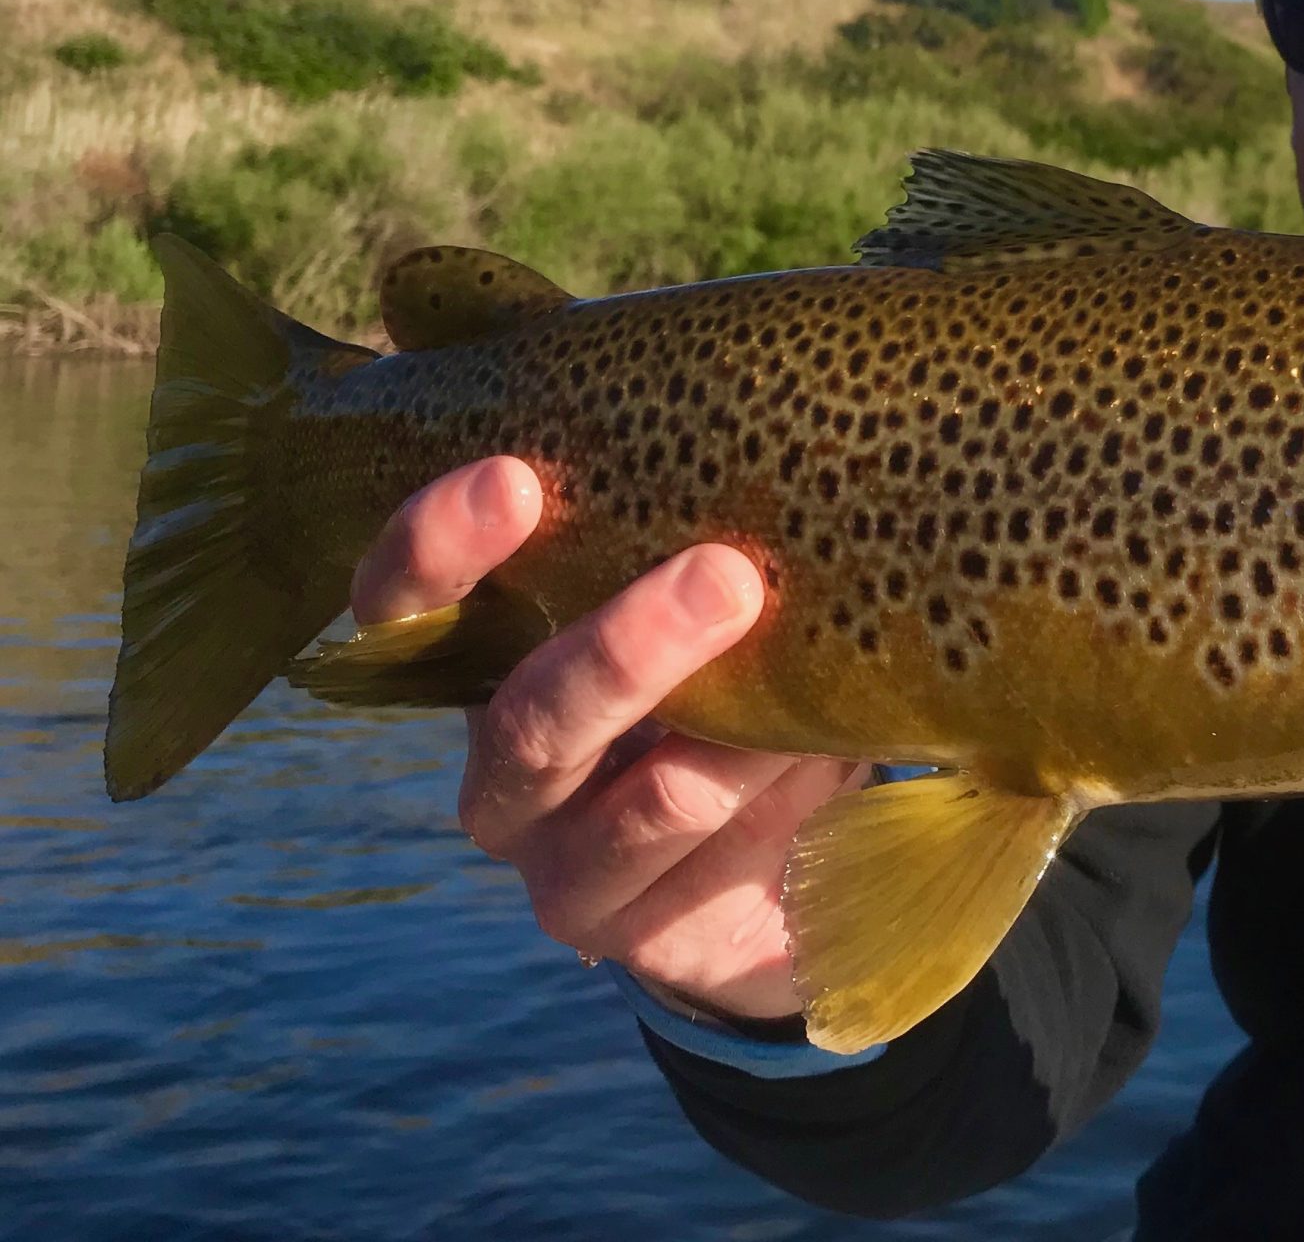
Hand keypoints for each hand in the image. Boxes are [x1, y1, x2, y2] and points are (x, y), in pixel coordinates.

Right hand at [351, 458, 855, 1021]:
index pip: (410, 608)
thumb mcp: (721, 617)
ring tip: (808, 684)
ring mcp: (558, 864)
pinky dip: (767, 795)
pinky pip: (696, 860)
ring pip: (644, 804)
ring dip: (729, 734)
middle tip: (722, 576)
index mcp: (496, 668)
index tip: (513, 480)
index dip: (437, 548)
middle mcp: (505, 772)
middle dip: (621, 650)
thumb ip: (705, 548)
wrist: (794, 871)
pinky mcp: (630, 933)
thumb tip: (770, 443)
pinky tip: (820, 751)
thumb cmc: (746, 694)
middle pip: (522, 719)